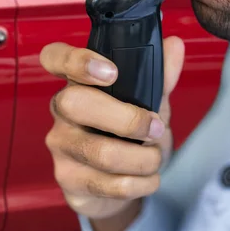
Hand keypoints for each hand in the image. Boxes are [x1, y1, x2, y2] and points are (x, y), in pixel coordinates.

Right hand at [40, 37, 184, 230]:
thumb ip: (161, 76)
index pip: (54, 58)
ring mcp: (61, 146)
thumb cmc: (129, 135)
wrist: (119, 185)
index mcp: (78, 82)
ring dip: (143, 159)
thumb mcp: (148, 102)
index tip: (111, 72)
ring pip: (100, 152)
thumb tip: (175, 45)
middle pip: (75, 103)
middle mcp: (62, 111)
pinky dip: (141, 183)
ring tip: (155, 158)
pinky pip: (109, 184)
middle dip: (127, 119)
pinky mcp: (69, 180)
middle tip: (155, 128)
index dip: (76, 60)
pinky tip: (148, 179)